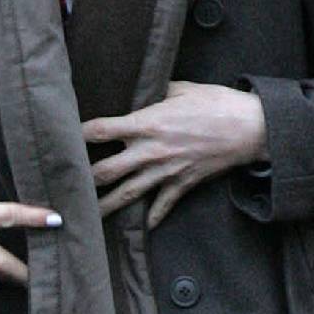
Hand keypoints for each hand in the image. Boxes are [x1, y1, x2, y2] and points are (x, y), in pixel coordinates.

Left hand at [84, 82, 266, 228]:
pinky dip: (152, 216)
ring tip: (87, 217)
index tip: (63, 138)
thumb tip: (142, 88)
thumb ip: (157, 92)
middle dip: (84, 180)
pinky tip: (143, 225)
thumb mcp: (182, 89)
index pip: (102, 130)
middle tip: (66, 186)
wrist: (250, 128)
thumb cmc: (216, 103)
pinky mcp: (182, 184)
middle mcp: (150, 151)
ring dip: (106, 207)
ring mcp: (165, 171)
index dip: (80, 134)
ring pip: (127, 194)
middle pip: (106, 171)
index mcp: (146, 124)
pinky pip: (162, 204)